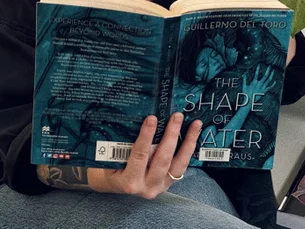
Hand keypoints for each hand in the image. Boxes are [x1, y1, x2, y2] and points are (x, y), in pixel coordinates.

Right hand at [87, 113, 201, 198]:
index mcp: (129, 181)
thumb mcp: (109, 159)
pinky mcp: (170, 183)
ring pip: (178, 164)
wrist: (117, 185)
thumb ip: (120, 146)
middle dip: (171, 136)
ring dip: (188, 142)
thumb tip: (133, 117)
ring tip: (195, 124)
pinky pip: (182, 165)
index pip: (139, 156)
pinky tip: (195, 134)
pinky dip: (189, 149)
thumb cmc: (110, 167)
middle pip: (162, 159)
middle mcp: (147, 187)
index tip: (152, 118)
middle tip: (176, 116)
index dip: (146, 136)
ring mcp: (161, 186)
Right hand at [242, 65, 275, 94]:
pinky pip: (270, 87)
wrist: (249, 101)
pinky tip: (275, 81)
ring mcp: (263, 88)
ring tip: (273, 71)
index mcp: (254, 82)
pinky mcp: (264, 91)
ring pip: (269, 80)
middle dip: (268, 70)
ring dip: (271, 75)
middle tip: (269, 66)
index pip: (256, 74)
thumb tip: (243, 74)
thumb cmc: (246, 94)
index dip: (258, 68)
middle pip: (265, 76)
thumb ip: (244, 80)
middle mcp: (259, 84)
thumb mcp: (244, 86)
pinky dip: (273, 84)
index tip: (259, 64)